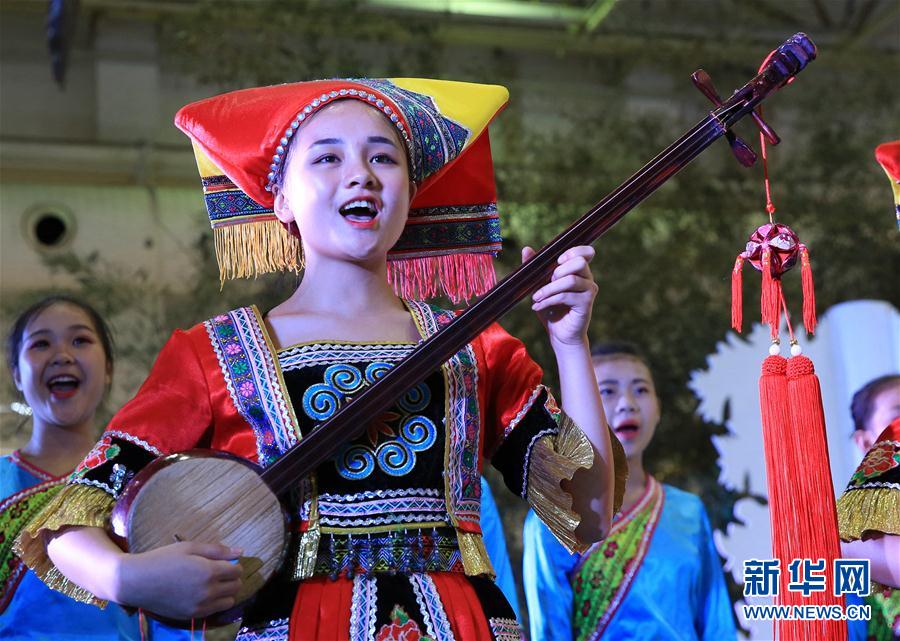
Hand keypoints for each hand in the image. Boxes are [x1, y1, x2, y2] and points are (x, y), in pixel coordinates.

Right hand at [116, 541, 242, 619]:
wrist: (136, 582)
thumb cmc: (163, 559)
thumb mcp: (190, 547)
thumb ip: (217, 550)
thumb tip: (240, 551)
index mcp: (209, 572)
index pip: (237, 571)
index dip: (234, 564)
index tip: (225, 561)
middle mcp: (208, 592)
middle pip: (236, 586)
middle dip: (232, 577)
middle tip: (220, 571)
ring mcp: (200, 606)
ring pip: (229, 601)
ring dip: (226, 591)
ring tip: (212, 583)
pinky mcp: (191, 615)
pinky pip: (215, 610)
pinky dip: (215, 602)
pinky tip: (203, 593)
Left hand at [523, 245, 597, 347]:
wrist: (560, 334)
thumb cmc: (551, 308)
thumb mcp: (540, 285)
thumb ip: (535, 267)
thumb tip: (526, 249)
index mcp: (579, 270)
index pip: (586, 252)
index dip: (573, 251)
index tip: (557, 260)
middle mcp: (587, 278)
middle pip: (579, 262)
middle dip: (558, 270)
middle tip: (546, 281)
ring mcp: (589, 291)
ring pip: (570, 280)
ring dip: (548, 288)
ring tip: (536, 297)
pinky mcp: (586, 304)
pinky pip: (566, 296)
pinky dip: (548, 300)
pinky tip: (537, 307)